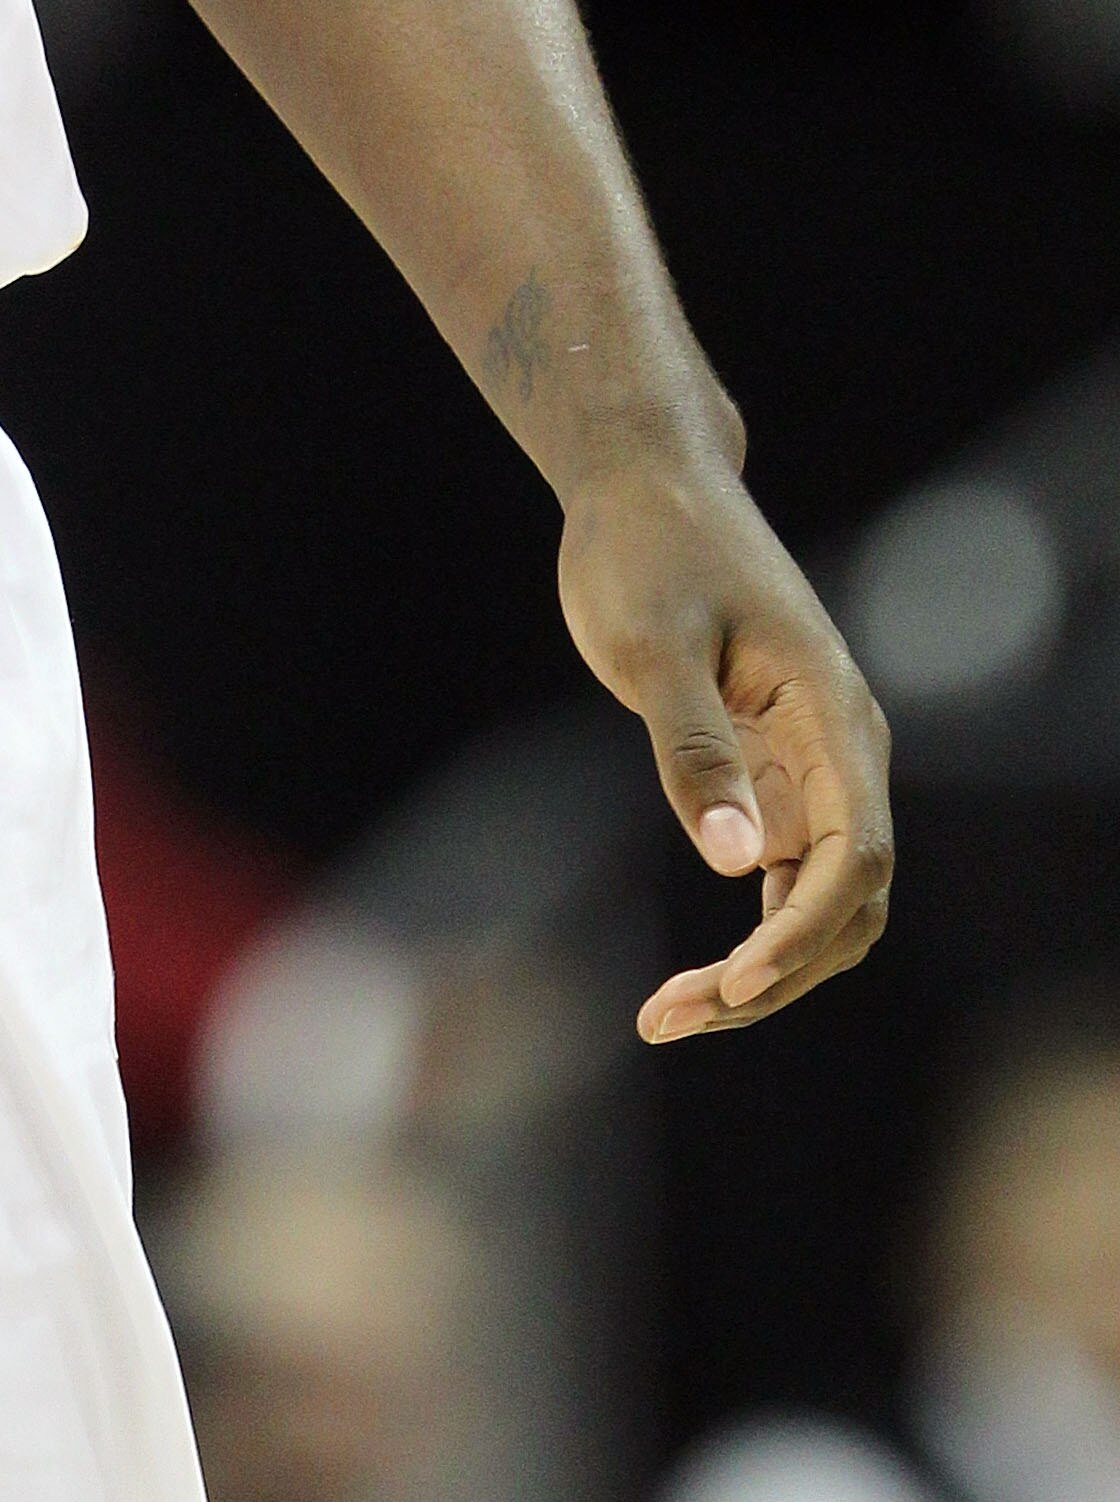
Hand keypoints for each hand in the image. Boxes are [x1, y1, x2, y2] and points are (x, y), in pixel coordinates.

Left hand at [554, 457, 893, 1044]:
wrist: (644, 485)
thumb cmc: (648, 550)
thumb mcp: (654, 646)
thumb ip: (694, 749)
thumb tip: (738, 862)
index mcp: (831, 716)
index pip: (856, 854)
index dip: (804, 932)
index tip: (734, 983)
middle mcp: (840, 752)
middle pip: (848, 902)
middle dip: (776, 974)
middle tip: (668, 1015)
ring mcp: (811, 769)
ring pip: (819, 904)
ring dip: (762, 971)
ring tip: (666, 1014)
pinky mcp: (771, 775)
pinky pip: (785, 879)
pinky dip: (748, 936)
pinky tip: (686, 980)